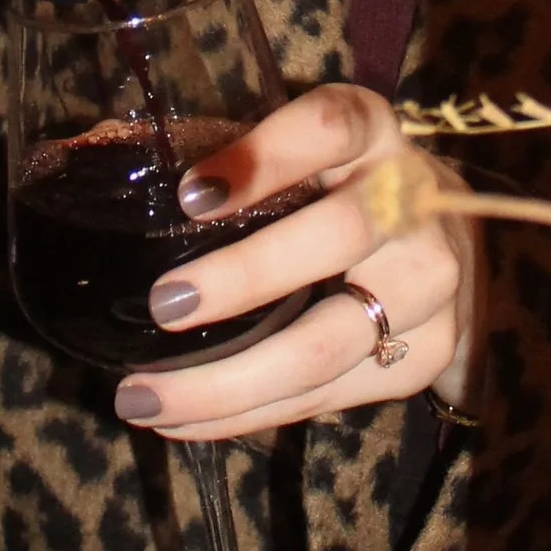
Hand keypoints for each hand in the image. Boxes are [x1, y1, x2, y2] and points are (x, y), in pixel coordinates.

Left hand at [112, 81, 477, 442]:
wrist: (448, 243)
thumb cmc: (340, 187)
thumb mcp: (305, 151)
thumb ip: (233, 160)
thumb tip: (101, 161)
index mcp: (372, 131)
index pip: (327, 128)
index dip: (262, 158)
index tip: (190, 196)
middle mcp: (413, 202)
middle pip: (337, 237)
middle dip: (243, 279)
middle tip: (163, 305)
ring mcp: (428, 285)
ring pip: (325, 343)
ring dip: (227, 381)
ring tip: (144, 398)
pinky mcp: (426, 355)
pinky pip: (326, 397)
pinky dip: (248, 415)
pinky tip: (186, 421)